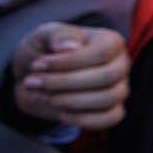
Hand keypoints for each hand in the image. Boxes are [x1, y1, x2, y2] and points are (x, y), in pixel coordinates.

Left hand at [8, 24, 129, 132]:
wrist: (35, 79)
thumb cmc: (43, 53)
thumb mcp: (43, 36)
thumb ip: (58, 34)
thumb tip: (71, 46)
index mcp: (110, 41)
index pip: (101, 52)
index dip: (68, 62)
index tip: (36, 65)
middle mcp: (120, 64)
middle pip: (106, 76)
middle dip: (64, 82)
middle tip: (32, 82)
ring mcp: (119, 88)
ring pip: (107, 98)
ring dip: (69, 100)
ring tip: (44, 96)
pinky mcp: (113, 110)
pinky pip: (110, 118)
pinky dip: (83, 119)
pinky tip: (61, 113)